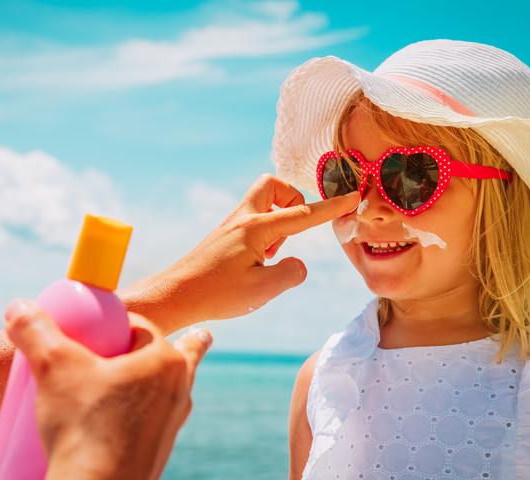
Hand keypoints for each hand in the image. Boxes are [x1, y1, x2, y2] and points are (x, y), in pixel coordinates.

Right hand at [3, 299, 211, 479]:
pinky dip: (146, 412)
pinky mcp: (157, 450)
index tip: (93, 328)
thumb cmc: (84, 428)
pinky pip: (155, 420)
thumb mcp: (52, 368)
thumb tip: (17, 307)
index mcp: (165, 361)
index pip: (140, 325)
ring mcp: (171, 423)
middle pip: (169, 355)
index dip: (115, 322)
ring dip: (159, 380)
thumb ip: (35, 332)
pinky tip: (133, 418)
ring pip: (166, 389)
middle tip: (169, 338)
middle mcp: (178, 390)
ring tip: (161, 374)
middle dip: (170, 344)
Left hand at [119, 174, 359, 333]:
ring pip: (262, 201)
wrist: (175, 295)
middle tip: (292, 231)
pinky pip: (253, 219)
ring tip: (271, 256)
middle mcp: (243, 219)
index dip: (332, 207)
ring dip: (278, 220)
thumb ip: (291, 274)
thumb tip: (299, 264)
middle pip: (273, 185)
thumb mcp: (262, 290)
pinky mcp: (225, 236)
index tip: (354, 196)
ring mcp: (231, 225)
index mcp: (256, 228)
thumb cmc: (216, 294)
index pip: (303, 214)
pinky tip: (257, 262)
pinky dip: (265, 233)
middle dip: (292, 199)